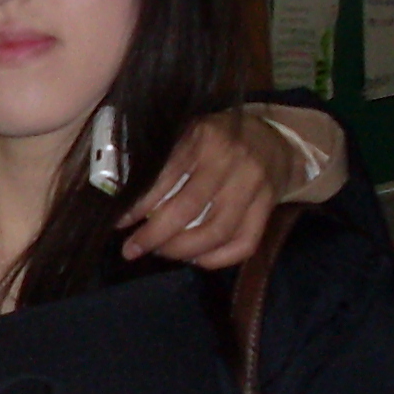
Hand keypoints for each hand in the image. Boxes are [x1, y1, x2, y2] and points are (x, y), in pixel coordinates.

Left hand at [117, 109, 295, 267]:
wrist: (273, 139)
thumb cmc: (218, 138)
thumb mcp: (188, 133)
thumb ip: (164, 158)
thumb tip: (123, 194)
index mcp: (202, 137)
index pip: (164, 178)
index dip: (138, 206)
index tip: (119, 223)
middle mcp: (230, 160)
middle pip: (187, 209)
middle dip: (154, 236)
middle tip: (132, 248)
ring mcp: (253, 185)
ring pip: (216, 232)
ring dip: (183, 251)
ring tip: (161, 252)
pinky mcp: (268, 206)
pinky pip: (244, 244)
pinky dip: (217, 259)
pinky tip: (195, 259)